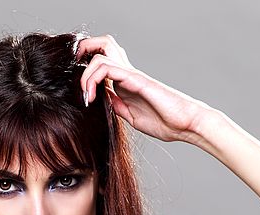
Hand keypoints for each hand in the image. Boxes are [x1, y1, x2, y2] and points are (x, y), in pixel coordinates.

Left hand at [76, 34, 212, 142]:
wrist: (185, 124)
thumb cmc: (165, 122)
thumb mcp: (132, 117)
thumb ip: (117, 106)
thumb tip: (102, 100)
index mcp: (126, 83)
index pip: (102, 63)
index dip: (85, 70)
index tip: (79, 92)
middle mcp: (127, 74)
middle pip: (103, 46)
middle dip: (83, 52)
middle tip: (75, 74)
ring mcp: (131, 75)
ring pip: (101, 52)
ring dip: (84, 71)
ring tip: (84, 93)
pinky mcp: (135, 79)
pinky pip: (108, 67)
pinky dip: (92, 78)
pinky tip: (91, 96)